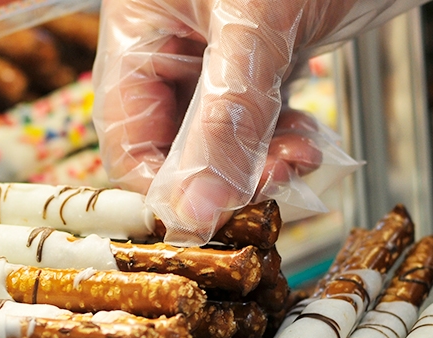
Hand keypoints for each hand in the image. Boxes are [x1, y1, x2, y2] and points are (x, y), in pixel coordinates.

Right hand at [93, 0, 424, 243]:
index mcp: (136, 29)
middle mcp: (167, 45)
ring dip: (259, 161)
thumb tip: (197, 212)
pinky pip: (256, 119)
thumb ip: (227, 121)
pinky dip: (281, 139)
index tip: (211, 216)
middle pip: (171, 145)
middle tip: (275, 178)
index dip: (165, 186)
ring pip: (218, 139)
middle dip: (221, 175)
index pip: (126, 138)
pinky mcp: (262, 57)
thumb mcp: (259, 27)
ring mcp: (215, 53)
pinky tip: (306, 139)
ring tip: (300, 154)